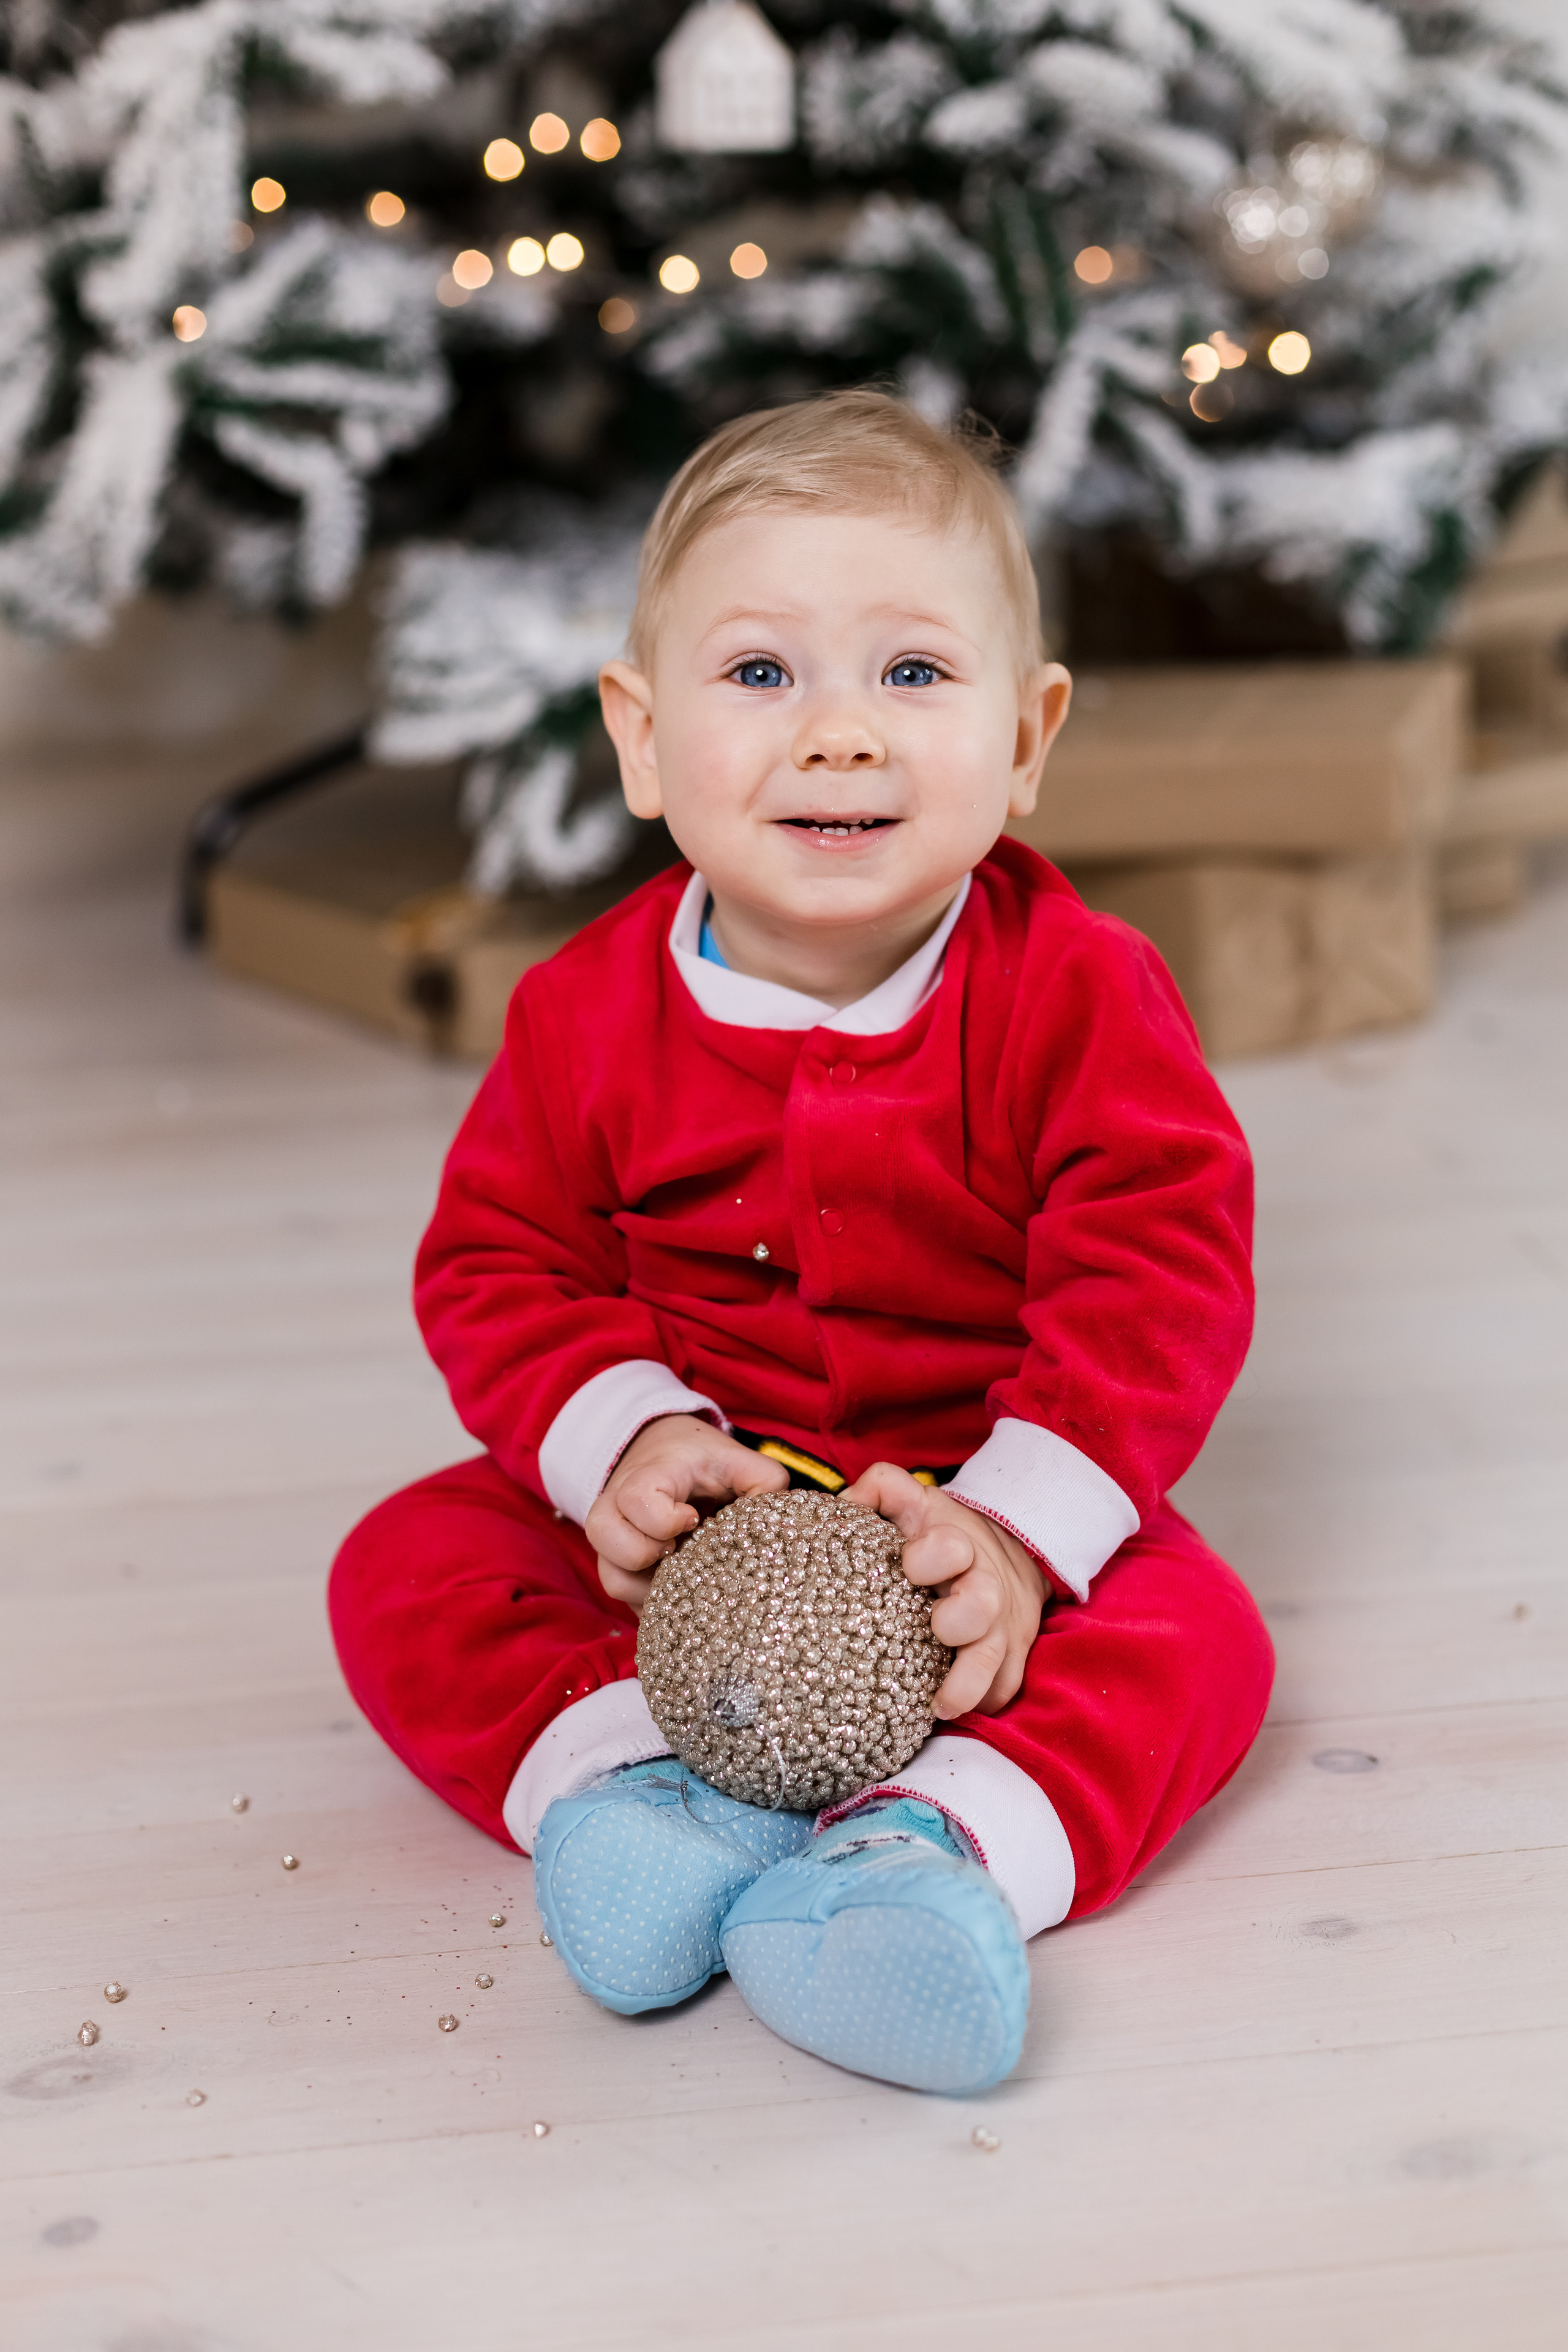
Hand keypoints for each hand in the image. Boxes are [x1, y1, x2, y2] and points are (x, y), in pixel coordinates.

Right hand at [584, 1414, 788, 1613]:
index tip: (693, 1518)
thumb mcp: (733, 1458)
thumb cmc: (698, 1459)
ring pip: (611, 1578)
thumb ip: (764, 1479)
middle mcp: (615, 1505)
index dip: (666, 1520)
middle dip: (649, 1553)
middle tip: (680, 1546)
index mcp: (647, 1476)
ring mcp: (609, 1538)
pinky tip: (675, 1589)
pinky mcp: (614, 1563)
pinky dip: (648, 1602)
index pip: (637, 1500)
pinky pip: (622, 1597)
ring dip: (648, 1586)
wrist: (660, 1449)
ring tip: (679, 1572)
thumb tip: (783, 1520)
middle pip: (606, 1539)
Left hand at [840, 1463, 1046, 1717]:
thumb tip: (846, 1504)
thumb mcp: (916, 1503)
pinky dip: (983, 1702)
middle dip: (960, 1619)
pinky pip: (1005, 1687)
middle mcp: (984, 1587)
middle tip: (937, 1628)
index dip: (931, 1555)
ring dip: (970, 1683)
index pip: (949, 1545)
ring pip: (996, 1659)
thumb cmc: (943, 1534)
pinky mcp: (1012, 1656)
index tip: (909, 1563)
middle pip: (982, 1604)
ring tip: (942, 1705)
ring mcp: (1002, 1627)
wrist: (1014, 1551)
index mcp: (957, 1545)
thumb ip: (882, 1490)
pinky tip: (954, 1709)